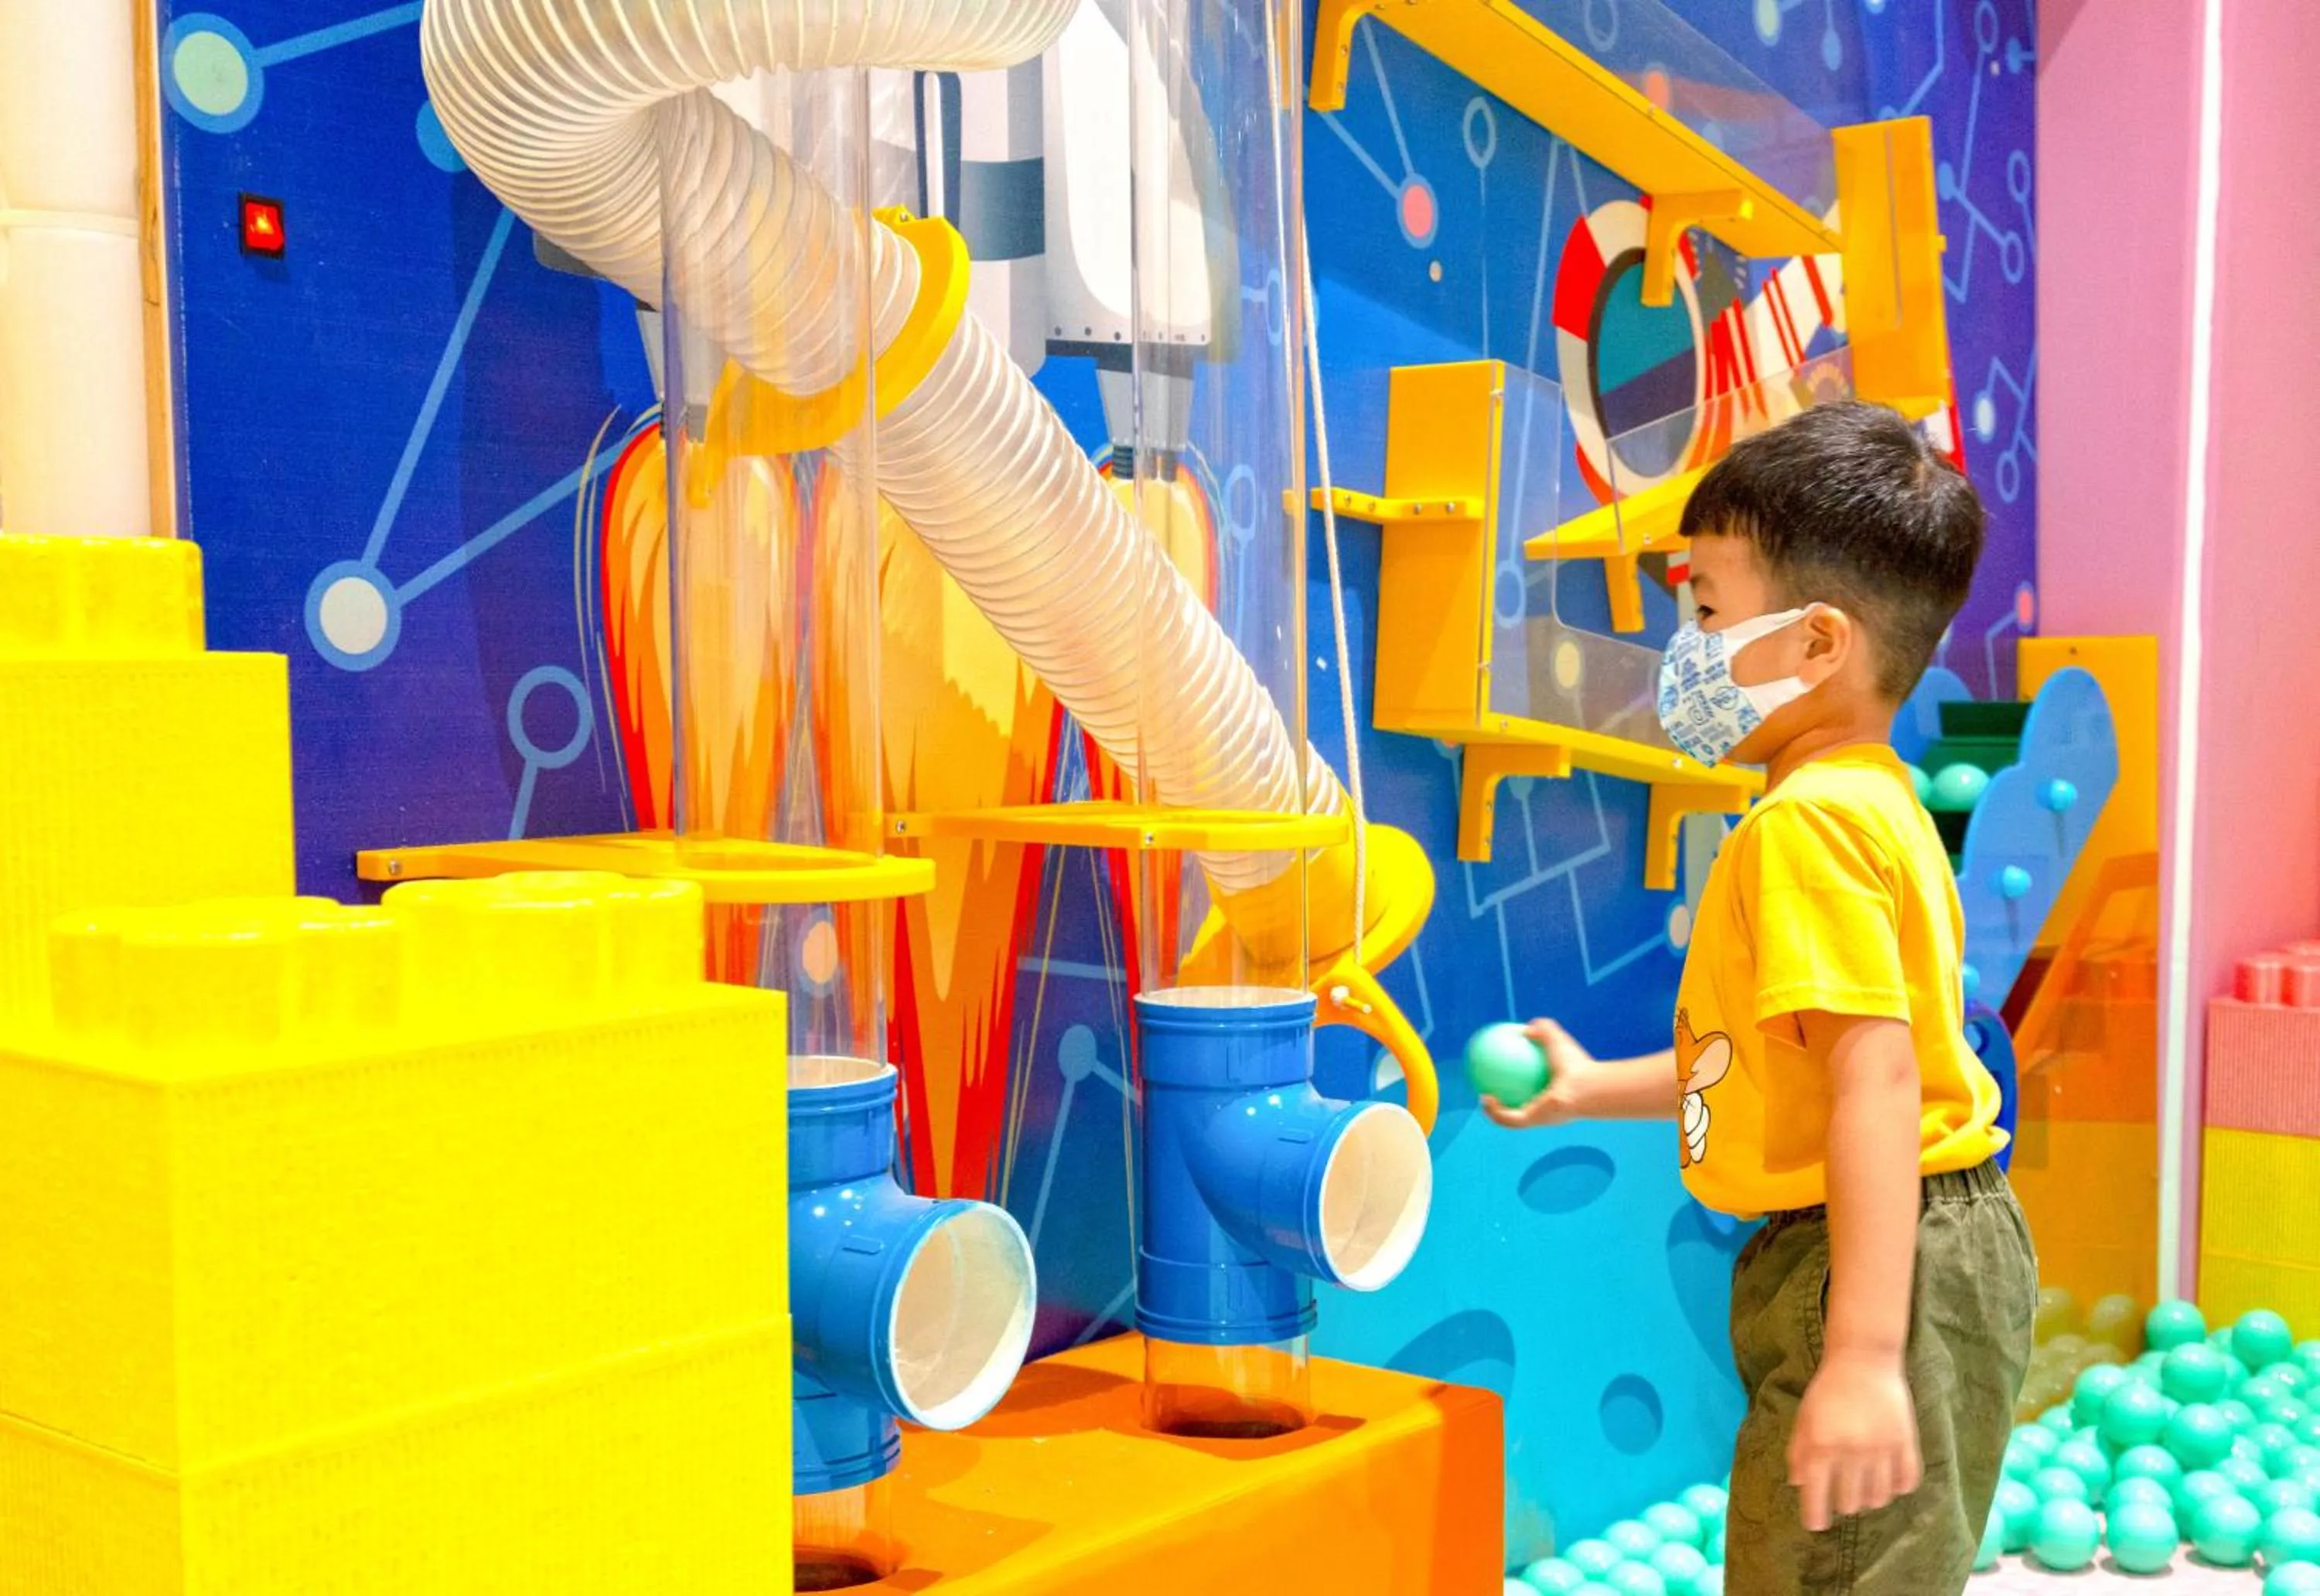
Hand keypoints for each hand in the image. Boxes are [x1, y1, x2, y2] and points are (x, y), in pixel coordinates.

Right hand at [1480, 1020, 1597, 1127]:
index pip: (1533, 1089)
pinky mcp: (1531, 1121)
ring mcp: (1539, 1117)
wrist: (1585, 1087)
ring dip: (1495, 1113)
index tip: (1504, 1074)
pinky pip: (1507, 1118)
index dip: (1518, 1084)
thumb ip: (1544, 1029)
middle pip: (1522, 1108)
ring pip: (1511, 1119)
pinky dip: (1494, 1110)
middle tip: (1489, 1089)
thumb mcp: (1557, 1039)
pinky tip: (1485, 1097)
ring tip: (1482, 1098)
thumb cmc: (1576, 1064)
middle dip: (1505, 1104)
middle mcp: (1546, 1108)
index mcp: (1554, 1092)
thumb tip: (1528, 1026)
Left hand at [1788, 1350, 1921, 1532]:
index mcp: (1821, 1446)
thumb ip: (1798, 1452)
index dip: (1815, 1516)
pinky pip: (1907, 1483)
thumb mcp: (1804, 1418)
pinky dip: (1897, 1487)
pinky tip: (1888, 1477)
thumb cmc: (1827, 1390)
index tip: (1816, 1524)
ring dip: (1869, 1497)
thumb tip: (1798, 1486)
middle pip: (1850, 1503)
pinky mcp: (1906, 1443)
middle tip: (1842, 1490)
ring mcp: (1882, 1449)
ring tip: (1865, 1483)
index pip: (1817, 1496)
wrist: (1863, 1360)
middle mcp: (1852, 1452)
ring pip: (1879, 1499)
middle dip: (1843, 1503)